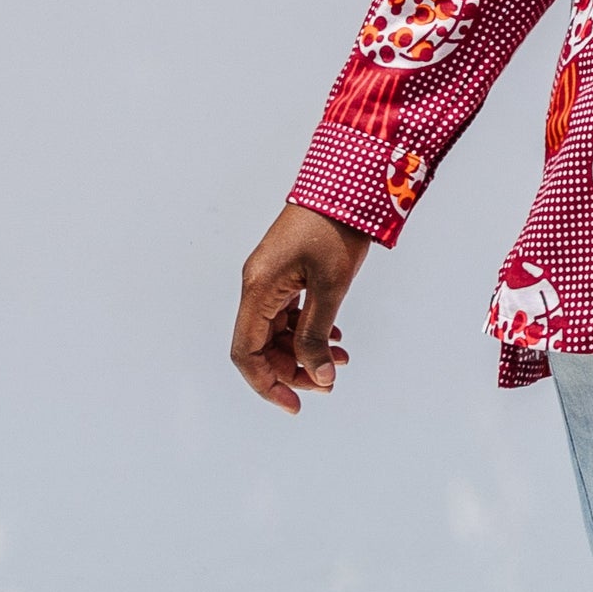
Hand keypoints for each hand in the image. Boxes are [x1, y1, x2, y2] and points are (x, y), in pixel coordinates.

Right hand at [231, 205, 372, 413]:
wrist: (346, 185)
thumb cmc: (336, 229)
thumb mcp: (330, 288)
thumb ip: (319, 334)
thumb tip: (319, 375)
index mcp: (258, 290)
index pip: (246, 353)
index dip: (266, 384)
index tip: (295, 406)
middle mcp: (257, 286)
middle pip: (262, 346)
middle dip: (294, 369)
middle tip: (330, 381)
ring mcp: (271, 279)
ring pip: (278, 331)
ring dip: (306, 350)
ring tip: (342, 358)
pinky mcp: (286, 273)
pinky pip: (289, 313)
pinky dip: (309, 330)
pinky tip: (336, 336)